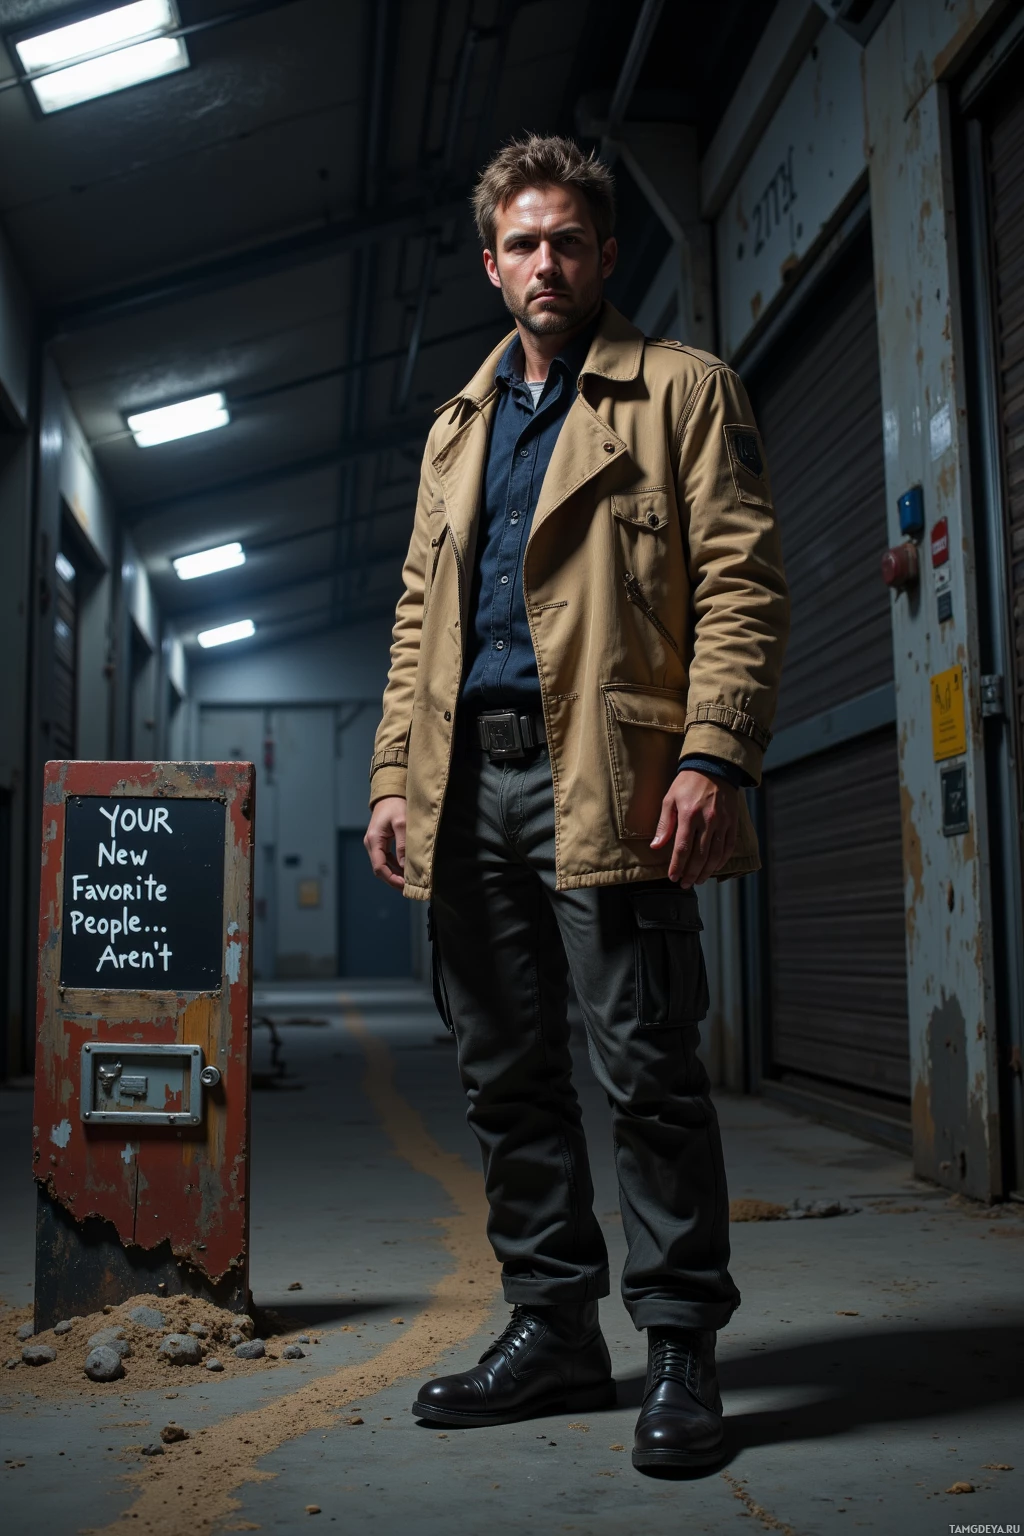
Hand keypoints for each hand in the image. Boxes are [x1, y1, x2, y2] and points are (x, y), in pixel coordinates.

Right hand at [364, 796, 407, 889]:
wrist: (390, 794)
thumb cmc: (396, 806)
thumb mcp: (402, 823)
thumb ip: (403, 845)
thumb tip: (405, 866)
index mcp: (374, 840)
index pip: (379, 867)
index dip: (391, 879)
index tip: (405, 885)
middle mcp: (371, 844)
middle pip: (380, 869)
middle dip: (393, 879)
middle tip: (409, 887)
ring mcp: (374, 843)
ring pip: (383, 865)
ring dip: (394, 874)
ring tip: (409, 881)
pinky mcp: (380, 842)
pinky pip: (386, 859)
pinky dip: (395, 866)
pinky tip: (406, 870)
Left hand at [650, 771, 738, 886]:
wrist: (714, 767)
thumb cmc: (687, 783)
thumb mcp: (670, 799)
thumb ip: (664, 824)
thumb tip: (656, 846)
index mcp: (689, 815)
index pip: (682, 848)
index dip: (677, 866)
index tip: (672, 877)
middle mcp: (707, 821)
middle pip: (700, 856)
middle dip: (691, 873)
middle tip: (685, 884)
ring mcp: (722, 822)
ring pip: (715, 855)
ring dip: (706, 871)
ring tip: (698, 880)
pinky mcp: (732, 822)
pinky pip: (728, 846)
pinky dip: (722, 860)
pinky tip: (714, 868)